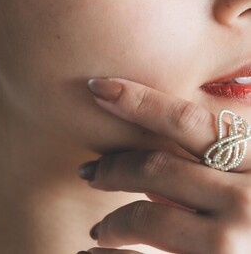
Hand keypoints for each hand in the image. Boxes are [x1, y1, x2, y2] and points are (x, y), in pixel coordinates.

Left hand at [77, 77, 250, 253]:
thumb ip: (225, 170)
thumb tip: (156, 175)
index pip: (188, 120)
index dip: (137, 99)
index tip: (96, 86)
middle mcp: (249, 200)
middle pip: (156, 167)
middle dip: (112, 167)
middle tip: (88, 173)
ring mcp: (235, 245)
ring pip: (145, 218)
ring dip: (110, 223)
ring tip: (98, 232)